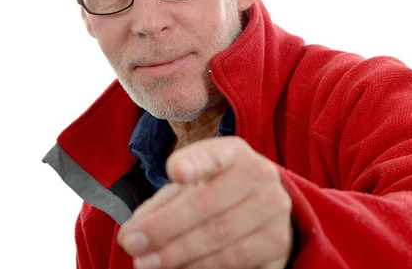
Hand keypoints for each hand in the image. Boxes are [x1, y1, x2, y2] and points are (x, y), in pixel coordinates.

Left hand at [117, 136, 293, 268]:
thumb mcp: (190, 187)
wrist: (263, 210)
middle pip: (209, 204)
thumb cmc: (215, 193)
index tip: (174, 171)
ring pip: (221, 239)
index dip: (196, 162)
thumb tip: (132, 234)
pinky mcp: (279, 245)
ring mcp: (274, 212)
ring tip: (147, 264)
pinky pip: (236, 264)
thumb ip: (161, 205)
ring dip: (178, 255)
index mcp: (234, 153)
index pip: (215, 154)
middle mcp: (260, 176)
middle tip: (133, 244)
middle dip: (165, 227)